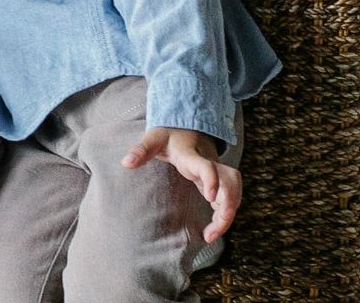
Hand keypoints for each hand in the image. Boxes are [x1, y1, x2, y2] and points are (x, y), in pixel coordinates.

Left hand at [122, 127, 241, 242]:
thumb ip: (141, 150)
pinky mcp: (217, 181)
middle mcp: (210, 163)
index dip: (212, 180)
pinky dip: (224, 215)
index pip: (207, 166)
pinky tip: (212, 230)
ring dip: (227, 215)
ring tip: (211, 236)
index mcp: (192, 155)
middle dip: (228, 207)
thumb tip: (125, 163)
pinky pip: (227, 198)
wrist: (186, 125)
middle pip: (230, 184)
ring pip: (233, 192)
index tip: (210, 198)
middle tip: (212, 231)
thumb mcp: (153, 139)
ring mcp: (216, 172)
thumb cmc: (168, 134)